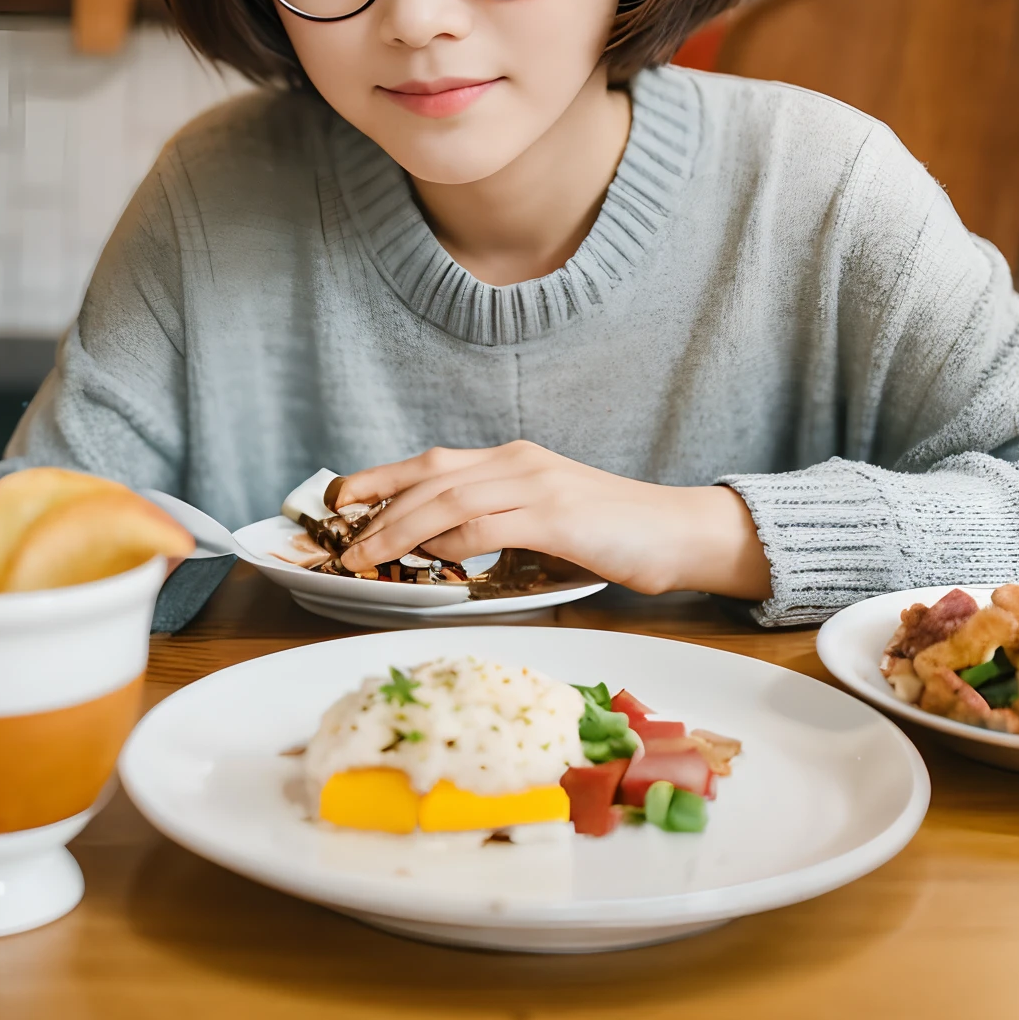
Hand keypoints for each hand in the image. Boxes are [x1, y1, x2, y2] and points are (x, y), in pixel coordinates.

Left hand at [330, 443, 771, 599]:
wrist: (676, 531)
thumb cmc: (613, 534)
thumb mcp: (544, 523)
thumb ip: (496, 527)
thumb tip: (442, 549)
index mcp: (513, 461)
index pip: (433, 462)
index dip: (382, 477)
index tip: (342, 498)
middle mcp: (519, 463)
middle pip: (431, 476)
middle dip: (379, 507)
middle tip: (343, 539)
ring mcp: (538, 485)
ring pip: (450, 499)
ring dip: (401, 529)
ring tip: (368, 556)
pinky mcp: (557, 516)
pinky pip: (490, 525)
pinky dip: (453, 541)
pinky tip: (432, 558)